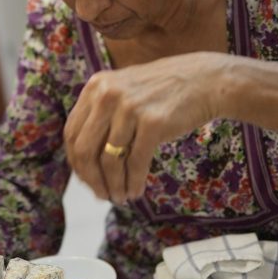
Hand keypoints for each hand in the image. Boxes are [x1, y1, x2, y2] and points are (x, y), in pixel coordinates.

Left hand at [64, 52, 231, 203]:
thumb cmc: (163, 92)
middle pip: (84, 149)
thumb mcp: (124, 91)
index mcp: (95, 86)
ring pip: (109, 160)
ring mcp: (130, 107)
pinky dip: (133, 182)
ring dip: (114, 185)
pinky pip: (135, 162)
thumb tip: (84, 163)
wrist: (205, 81)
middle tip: (101, 195)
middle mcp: (107, 95)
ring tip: (121, 197)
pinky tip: (136, 191)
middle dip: (91, 179)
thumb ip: (102, 116)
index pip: (72, 132)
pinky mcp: (153, 122)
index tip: (86, 180)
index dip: (76, 162)